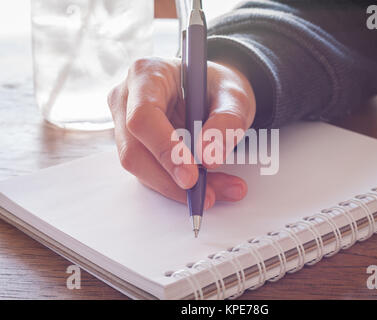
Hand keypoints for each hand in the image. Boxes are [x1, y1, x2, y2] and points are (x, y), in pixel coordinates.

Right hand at [107, 57, 255, 208]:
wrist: (214, 91)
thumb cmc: (219, 87)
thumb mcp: (235, 96)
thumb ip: (227, 121)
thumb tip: (209, 157)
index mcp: (147, 74)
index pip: (143, 117)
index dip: (165, 149)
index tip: (192, 176)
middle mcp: (127, 98)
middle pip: (134, 150)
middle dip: (171, 179)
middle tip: (207, 195)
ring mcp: (125, 124)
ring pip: (140, 168)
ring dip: (177, 188)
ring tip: (216, 191)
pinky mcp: (135, 145)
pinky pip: (150, 173)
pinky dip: (177, 186)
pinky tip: (207, 187)